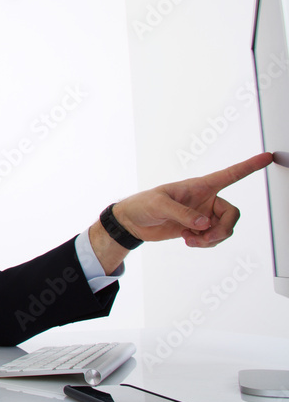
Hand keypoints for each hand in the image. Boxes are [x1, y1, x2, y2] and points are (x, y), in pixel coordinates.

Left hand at [112, 152, 271, 247]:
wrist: (133, 221)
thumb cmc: (143, 204)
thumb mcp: (159, 205)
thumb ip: (182, 213)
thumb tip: (204, 223)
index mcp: (199, 186)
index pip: (229, 175)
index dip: (249, 166)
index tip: (267, 157)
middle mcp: (205, 199)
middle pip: (232, 214)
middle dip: (223, 229)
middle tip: (206, 237)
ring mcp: (203, 214)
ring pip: (225, 228)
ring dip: (212, 239)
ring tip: (191, 240)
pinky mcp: (198, 228)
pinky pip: (214, 238)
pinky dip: (206, 243)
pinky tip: (189, 241)